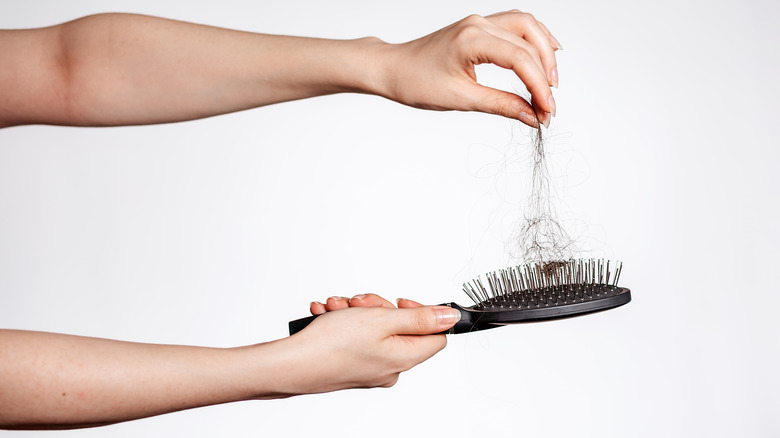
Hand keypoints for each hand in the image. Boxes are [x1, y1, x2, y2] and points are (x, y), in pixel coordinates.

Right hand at [278, 294, 459, 392]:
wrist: (291, 364)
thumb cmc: (331, 345)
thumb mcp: (382, 320)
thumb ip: (420, 318)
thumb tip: (450, 318)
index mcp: (404, 358)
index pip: (435, 335)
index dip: (420, 312)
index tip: (399, 302)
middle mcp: (390, 368)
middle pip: (400, 327)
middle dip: (377, 307)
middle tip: (358, 302)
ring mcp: (370, 369)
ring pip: (374, 328)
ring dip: (355, 311)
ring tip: (336, 308)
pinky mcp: (352, 366)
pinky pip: (356, 337)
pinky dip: (342, 321)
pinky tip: (327, 316)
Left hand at [368, 10, 561, 127]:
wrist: (392, 68)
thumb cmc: (415, 82)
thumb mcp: (460, 99)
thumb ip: (500, 105)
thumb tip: (531, 116)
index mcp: (471, 40)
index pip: (519, 59)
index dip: (538, 86)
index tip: (547, 111)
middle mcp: (478, 24)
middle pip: (529, 40)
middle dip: (545, 74)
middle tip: (549, 104)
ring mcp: (479, 22)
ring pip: (527, 26)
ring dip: (544, 52)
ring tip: (551, 82)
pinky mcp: (479, 27)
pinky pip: (515, 25)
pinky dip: (533, 40)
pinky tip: (545, 54)